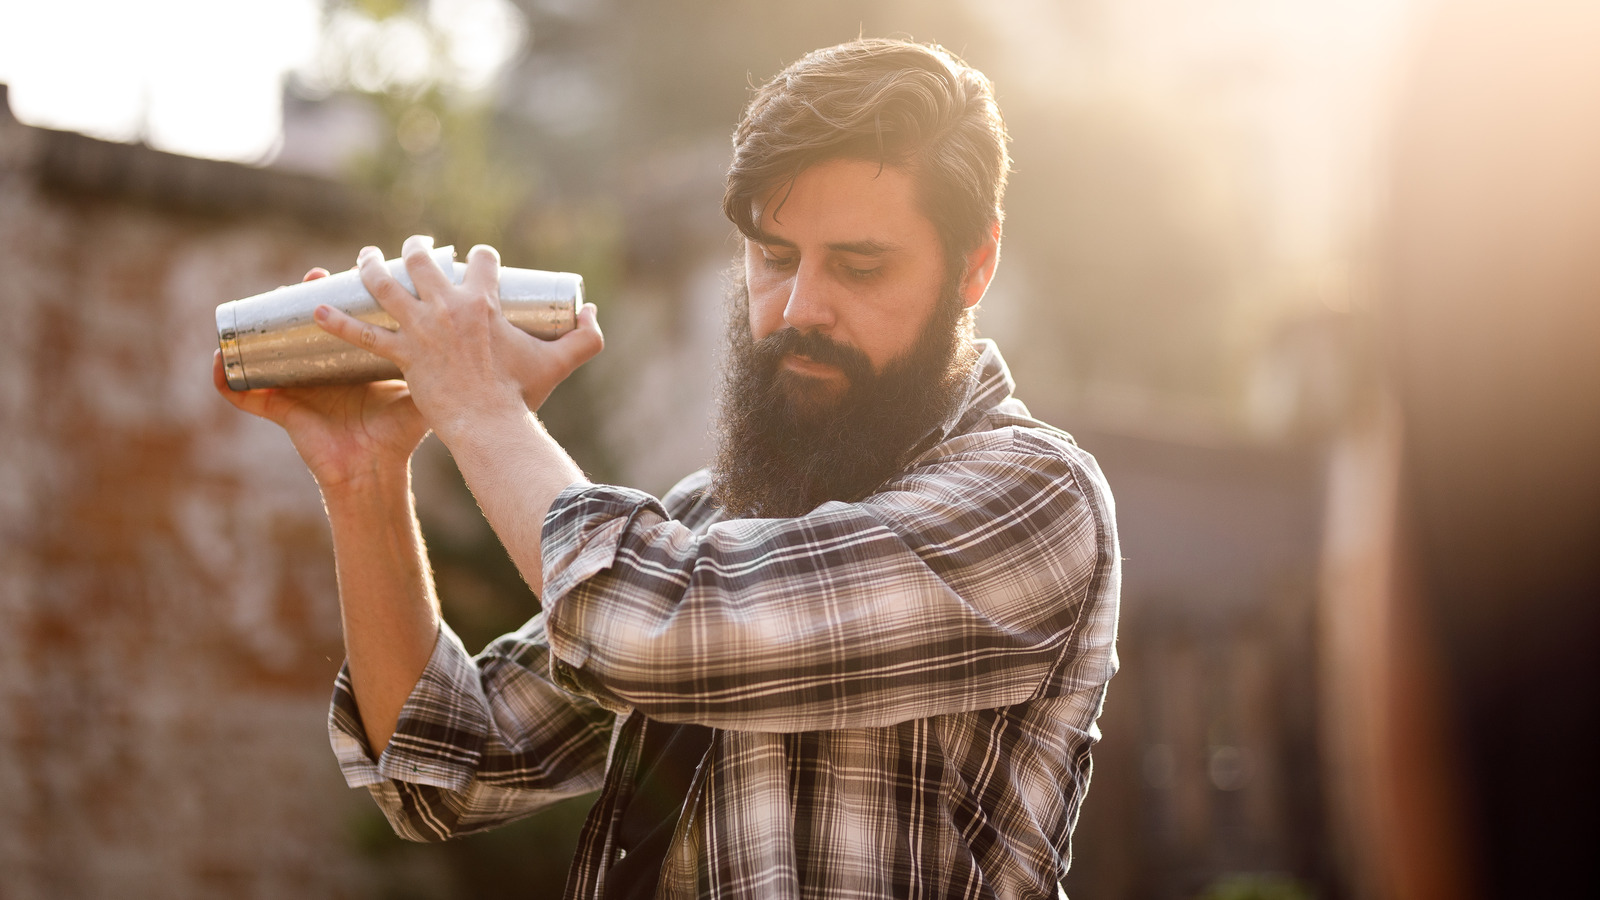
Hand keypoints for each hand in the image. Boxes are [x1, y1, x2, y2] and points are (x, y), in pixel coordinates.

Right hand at [212, 267, 429, 491]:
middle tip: (310, 277)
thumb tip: (476, 340)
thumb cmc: (398, 436)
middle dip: (301, 298)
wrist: (377, 472)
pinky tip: (215, 363)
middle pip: (303, 327)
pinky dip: (228, 381)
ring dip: (259, 328)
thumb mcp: (418, 394)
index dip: (339, 295)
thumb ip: (441, 369)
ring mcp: (298, 390)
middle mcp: (321, 372)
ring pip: (270, 351)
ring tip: (260, 306)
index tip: (348, 268)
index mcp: (350, 365)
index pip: (341, 321)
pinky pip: (246, 396)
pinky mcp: (281, 411)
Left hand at [312, 235, 603, 445]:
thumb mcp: (561, 362)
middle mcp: (449, 306)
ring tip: (363, 258)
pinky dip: (337, 321)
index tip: (475, 263)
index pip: (480, 259)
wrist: (491, 426)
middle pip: (423, 260)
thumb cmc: (524, 395)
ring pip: (385, 284)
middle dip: (417, 247)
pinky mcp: (402, 355)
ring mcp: (422, 329)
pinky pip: (362, 335)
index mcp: (485, 300)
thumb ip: (586, 337)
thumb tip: (593, 312)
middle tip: (414, 249)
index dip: (479, 256)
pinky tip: (316, 309)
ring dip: (370, 266)